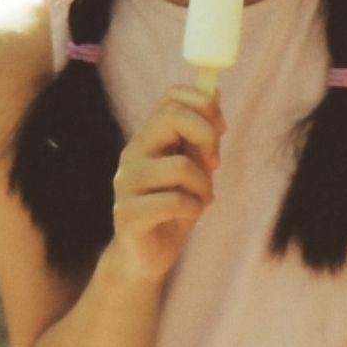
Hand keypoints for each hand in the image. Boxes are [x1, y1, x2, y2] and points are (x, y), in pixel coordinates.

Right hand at [109, 86, 224, 281]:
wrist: (147, 256)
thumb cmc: (174, 209)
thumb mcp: (194, 168)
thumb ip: (201, 136)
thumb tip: (215, 90)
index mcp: (148, 138)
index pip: (170, 96)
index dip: (204, 104)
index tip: (221, 130)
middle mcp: (132, 154)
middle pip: (171, 117)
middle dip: (207, 136)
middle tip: (215, 163)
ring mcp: (126, 184)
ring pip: (180, 165)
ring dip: (204, 185)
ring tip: (202, 199)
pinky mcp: (127, 214)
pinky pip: (173, 201)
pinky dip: (193, 208)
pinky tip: (191, 215)